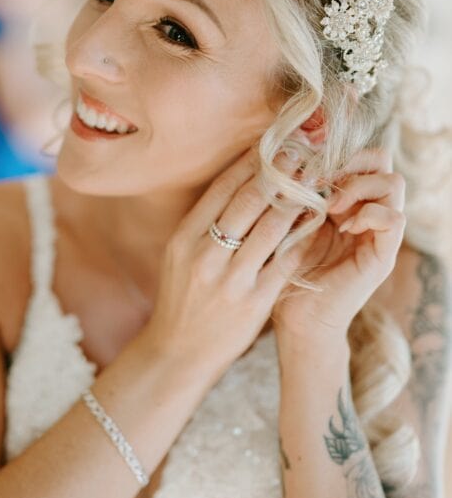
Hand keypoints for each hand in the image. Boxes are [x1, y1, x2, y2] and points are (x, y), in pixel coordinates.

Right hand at [145, 145, 307, 383]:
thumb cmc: (182, 299)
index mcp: (184, 239)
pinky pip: (288, 260)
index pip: (222, 189)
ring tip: (317, 182)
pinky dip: (305, 237)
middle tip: (304, 153)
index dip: (251, 163)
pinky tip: (318, 222)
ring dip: (299, 200)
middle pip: (250, 201)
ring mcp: (232, 280)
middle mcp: (206, 256)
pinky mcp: (256, 302)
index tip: (273, 144)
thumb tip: (237, 182)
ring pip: (274, 227)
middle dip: (281, 173)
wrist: (179, 353)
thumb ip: (204, 224)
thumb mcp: (179, 256)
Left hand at [273, 147, 405, 338]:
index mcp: (345, 202)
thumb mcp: (286, 223)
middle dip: (352, 162)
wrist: (296, 319)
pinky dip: (369, 214)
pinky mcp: (382, 256)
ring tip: (330, 207)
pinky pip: (395, 218)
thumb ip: (295, 193)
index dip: (337, 153)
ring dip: (359, 187)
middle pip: (383, 162)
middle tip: (321, 182)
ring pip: (394, 183)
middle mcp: (367, 213)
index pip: (361, 156)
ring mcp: (378, 234)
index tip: (306, 167)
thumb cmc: (283, 272)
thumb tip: (289, 154)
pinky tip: (342, 227)